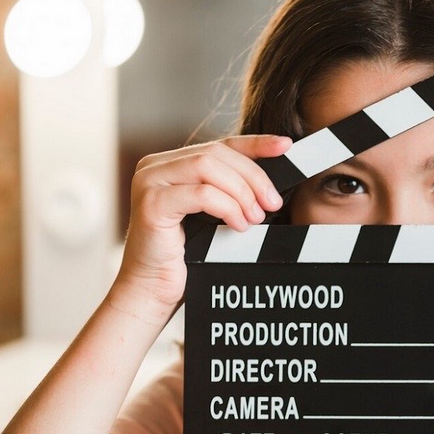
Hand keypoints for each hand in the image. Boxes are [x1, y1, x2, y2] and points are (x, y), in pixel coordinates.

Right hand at [111, 135, 289, 320]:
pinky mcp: (151, 204)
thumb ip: (229, 191)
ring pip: (208, 167)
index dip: (255, 144)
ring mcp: (149, 182)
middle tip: (272, 202)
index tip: (284, 146)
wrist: (153, 289)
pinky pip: (201, 194)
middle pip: (216, 153)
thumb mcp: (212, 215)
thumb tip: (269, 183)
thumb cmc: (184, 256)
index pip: (219, 145)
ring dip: (241, 192)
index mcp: (170, 164)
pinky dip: (227, 207)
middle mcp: (155, 166)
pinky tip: (238, 225)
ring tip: (255, 216)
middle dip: (252, 176)